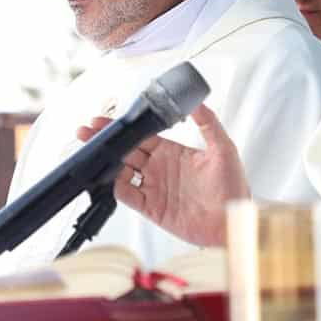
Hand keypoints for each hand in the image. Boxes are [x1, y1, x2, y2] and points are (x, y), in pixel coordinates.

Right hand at [76, 103, 247, 245]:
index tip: (107, 120)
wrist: (233, 221)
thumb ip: (208, 122)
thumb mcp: (223, 148)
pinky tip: (109, 177)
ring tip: (93, 151)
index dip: (124, 128)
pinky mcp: (151, 208)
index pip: (142, 135)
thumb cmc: (232, 186)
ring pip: (122, 171)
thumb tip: (196, 100)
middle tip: (88, 131)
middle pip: (126, 150)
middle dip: (106, 140)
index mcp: (173, 151)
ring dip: (107, 161)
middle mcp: (160, 168)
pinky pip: (127, 195)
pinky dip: (115, 186)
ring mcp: (154, 187)